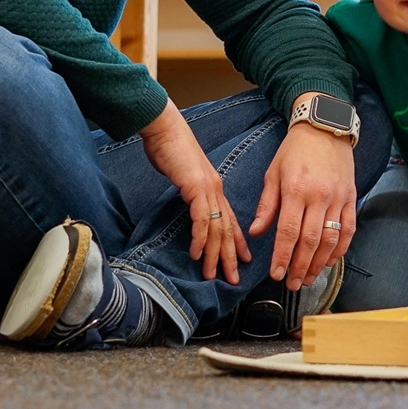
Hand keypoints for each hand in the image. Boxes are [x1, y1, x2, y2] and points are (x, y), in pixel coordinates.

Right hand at [137, 99, 250, 283]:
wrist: (164, 129)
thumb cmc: (171, 149)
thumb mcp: (185, 175)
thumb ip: (192, 192)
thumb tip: (192, 205)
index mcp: (215, 188)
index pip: (231, 220)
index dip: (238, 242)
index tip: (243, 260)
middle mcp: (216, 190)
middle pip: (227, 229)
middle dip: (230, 257)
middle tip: (234, 279)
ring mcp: (207, 189)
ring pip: (216, 228)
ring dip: (214, 255)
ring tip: (212, 275)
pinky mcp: (195, 187)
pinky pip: (201, 219)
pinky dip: (200, 238)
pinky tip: (197, 254)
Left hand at [249, 98, 357, 290]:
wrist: (325, 127)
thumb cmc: (295, 150)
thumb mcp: (273, 173)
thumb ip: (266, 205)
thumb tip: (256, 233)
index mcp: (295, 190)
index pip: (288, 232)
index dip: (282, 257)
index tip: (275, 275)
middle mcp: (319, 197)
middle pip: (310, 241)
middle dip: (299, 267)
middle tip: (292, 284)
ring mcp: (338, 199)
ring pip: (331, 240)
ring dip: (319, 264)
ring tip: (308, 278)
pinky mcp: (351, 198)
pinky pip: (348, 230)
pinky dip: (340, 249)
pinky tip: (330, 262)